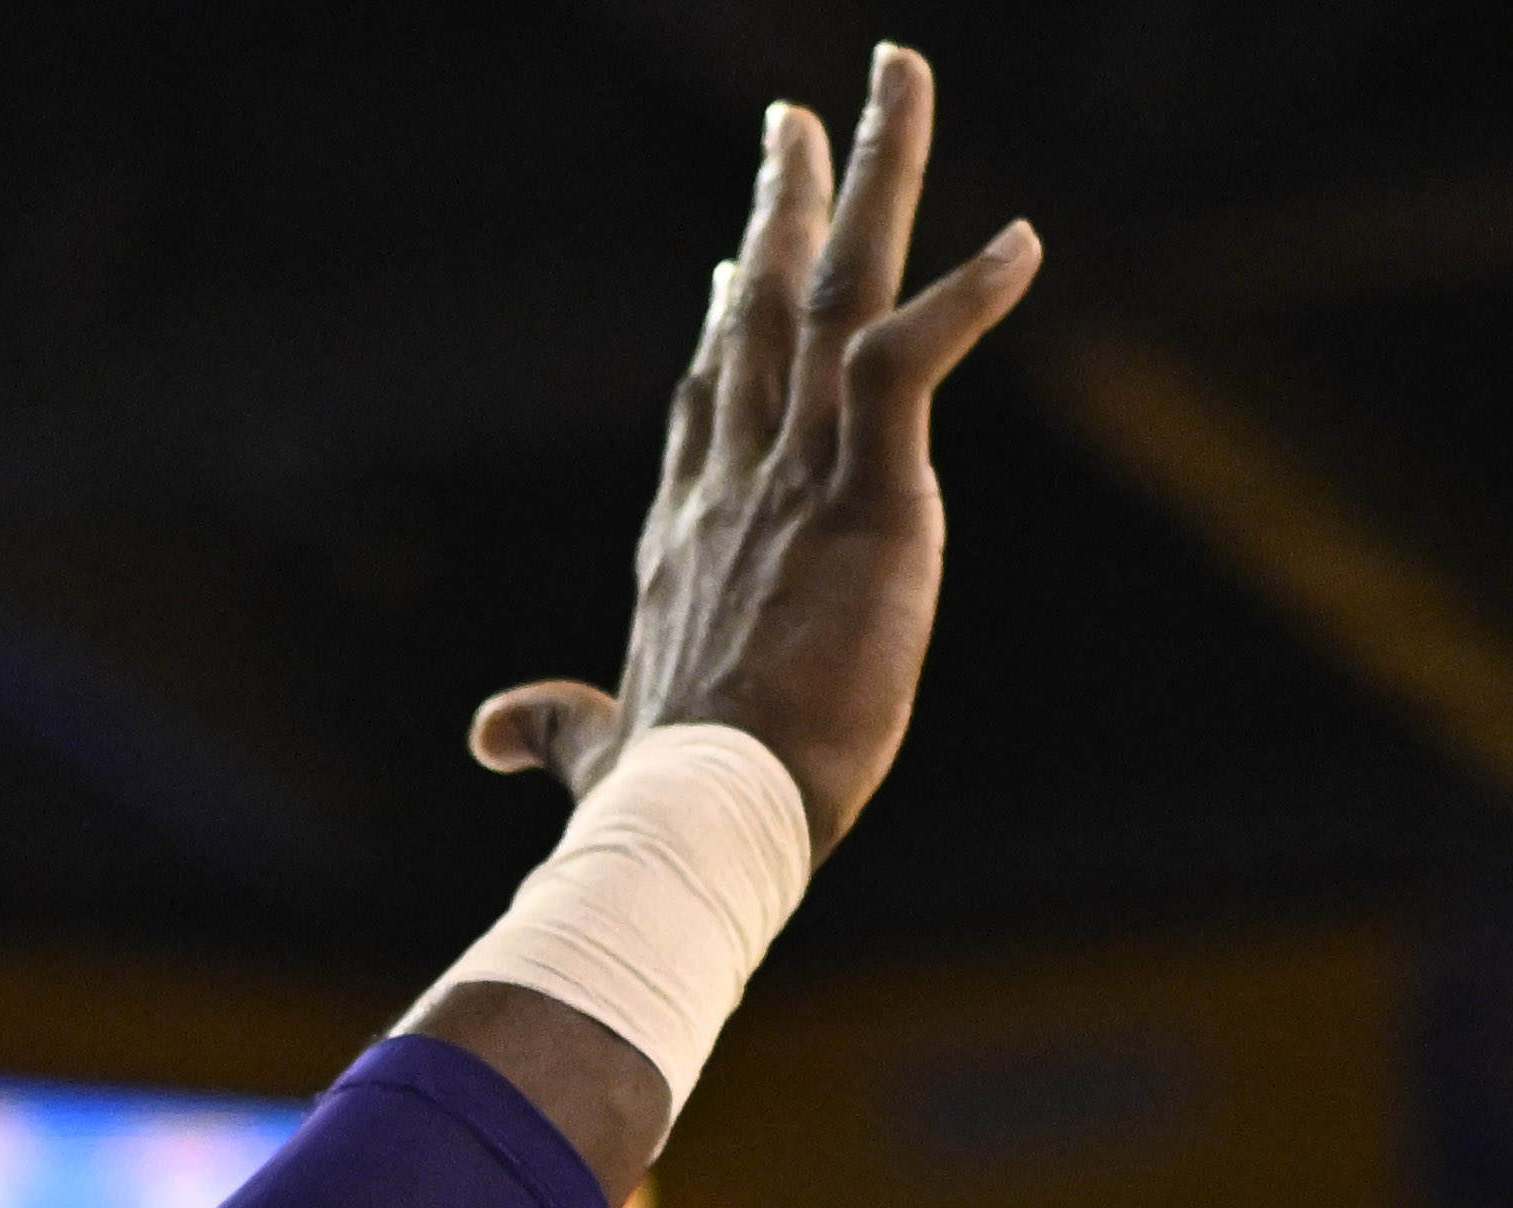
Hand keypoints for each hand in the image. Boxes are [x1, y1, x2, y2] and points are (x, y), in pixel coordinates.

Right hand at [469, 45, 1038, 856]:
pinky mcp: (864, 496)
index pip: (705, 406)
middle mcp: (732, 485)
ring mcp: (794, 480)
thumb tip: (490, 730)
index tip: (734, 259)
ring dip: (871, 176)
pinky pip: (913, 360)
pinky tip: (1023, 240)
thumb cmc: (654, 804)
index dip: (721, 328)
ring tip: (894, 80)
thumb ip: (556, 725)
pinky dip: (968, 295)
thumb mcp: (597, 750)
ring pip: (835, 291)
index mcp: (683, 540)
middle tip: (792, 118)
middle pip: (760, 310)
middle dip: (781, 204)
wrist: (692, 822)